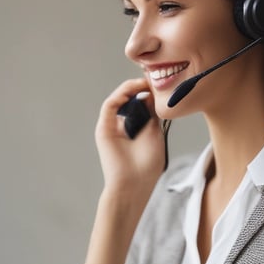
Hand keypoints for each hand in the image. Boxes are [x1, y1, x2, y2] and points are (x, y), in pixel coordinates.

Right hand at [96, 79, 166, 196]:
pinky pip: (110, 105)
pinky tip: (134, 89)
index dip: (148, 92)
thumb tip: (151, 94)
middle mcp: (121, 126)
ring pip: (118, 99)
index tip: (160, 84)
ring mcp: (111, 127)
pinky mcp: (103, 128)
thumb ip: (152, 114)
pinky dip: (121, 94)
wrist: (133, 184)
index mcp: (134, 129)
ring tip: (144, 82)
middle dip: (139, 87)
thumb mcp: (154, 133)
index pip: (139, 105)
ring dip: (131, 87)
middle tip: (153, 78)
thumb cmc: (146, 165)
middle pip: (128, 100)